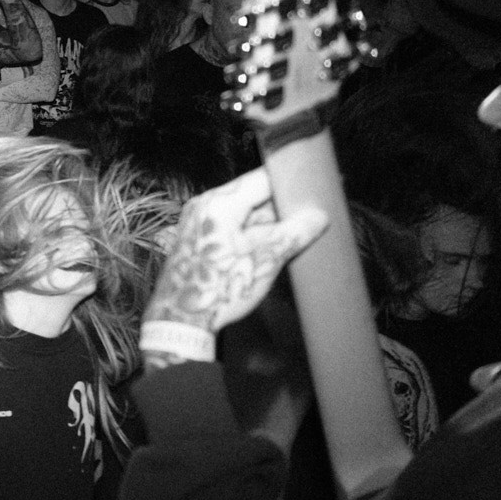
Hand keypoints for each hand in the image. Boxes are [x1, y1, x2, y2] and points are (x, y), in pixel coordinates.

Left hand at [145, 169, 328, 344]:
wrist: (180, 320)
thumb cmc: (220, 289)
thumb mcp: (265, 261)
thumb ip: (294, 234)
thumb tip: (320, 216)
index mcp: (219, 204)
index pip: (263, 179)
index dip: (291, 183)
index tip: (315, 188)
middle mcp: (205, 205)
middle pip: (253, 195)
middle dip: (283, 205)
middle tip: (313, 215)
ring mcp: (199, 221)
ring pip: (244, 212)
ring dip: (270, 221)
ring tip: (299, 232)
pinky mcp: (198, 237)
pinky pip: (232, 225)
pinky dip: (254, 232)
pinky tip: (274, 245)